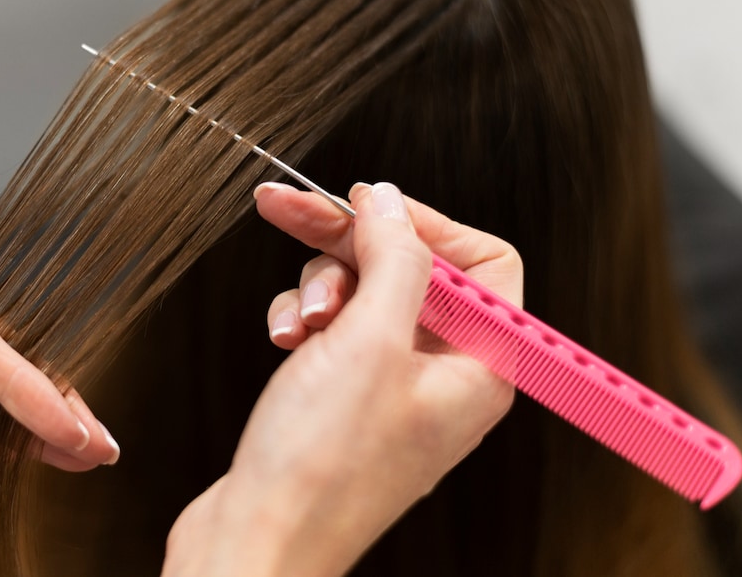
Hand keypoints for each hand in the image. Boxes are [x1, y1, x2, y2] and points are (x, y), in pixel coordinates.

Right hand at [163, 182, 518, 576]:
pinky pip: (332, 331)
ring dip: (318, 291)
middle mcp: (443, 376)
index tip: (366, 204)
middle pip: (409, 270)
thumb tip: (392, 203)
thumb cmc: (323, 464)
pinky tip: (282, 341)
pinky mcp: (345, 399)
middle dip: (349, 246)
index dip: (425, 224)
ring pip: (361, 295)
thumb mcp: (369, 340)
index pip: (483, 262)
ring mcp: (392, 389)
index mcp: (480, 366)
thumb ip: (394, 258)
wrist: (258, 539)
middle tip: (287, 209)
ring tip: (296, 324)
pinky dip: (301, 323)